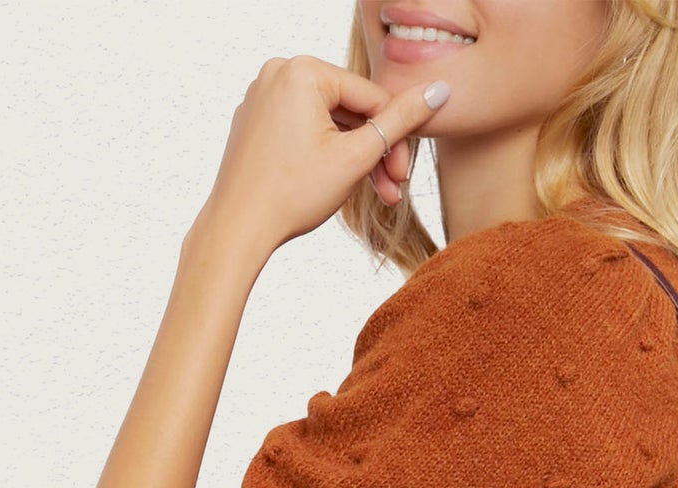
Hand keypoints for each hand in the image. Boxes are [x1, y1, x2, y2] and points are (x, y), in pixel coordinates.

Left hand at [195, 55, 450, 261]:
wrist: (237, 228)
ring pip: (328, 123)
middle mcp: (278, 72)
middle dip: (374, 152)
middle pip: (349, 109)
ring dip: (354, 158)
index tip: (404, 174)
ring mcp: (262, 96)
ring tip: (373, 196)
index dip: (395, 138)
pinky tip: (338, 184)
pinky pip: (303, 130)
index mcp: (303, 70)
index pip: (370, 97)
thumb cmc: (292, 193)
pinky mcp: (255, 121)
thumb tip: (439, 91)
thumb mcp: (356, 157)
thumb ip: (401, 122)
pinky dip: (325, 154)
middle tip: (393, 189)